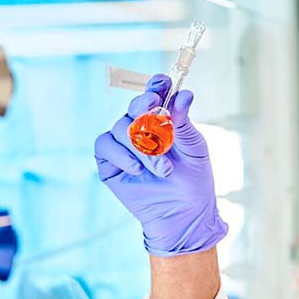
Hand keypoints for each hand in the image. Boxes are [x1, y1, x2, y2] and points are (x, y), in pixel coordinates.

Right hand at [94, 74, 227, 256]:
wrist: (185, 214)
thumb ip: (183, 123)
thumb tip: (184, 94)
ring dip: (143, 146)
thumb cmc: (194, 180)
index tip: (163, 83)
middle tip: (157, 113)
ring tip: (163, 169)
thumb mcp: (194, 149)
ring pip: (121, 128)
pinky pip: (105, 145)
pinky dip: (121, 154)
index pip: (156, 94)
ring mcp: (124, 145)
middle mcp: (141, 128)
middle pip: (134, 107)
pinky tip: (137, 169)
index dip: (157, 85)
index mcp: (163, 120)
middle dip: (145, 108)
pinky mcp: (110, 163)